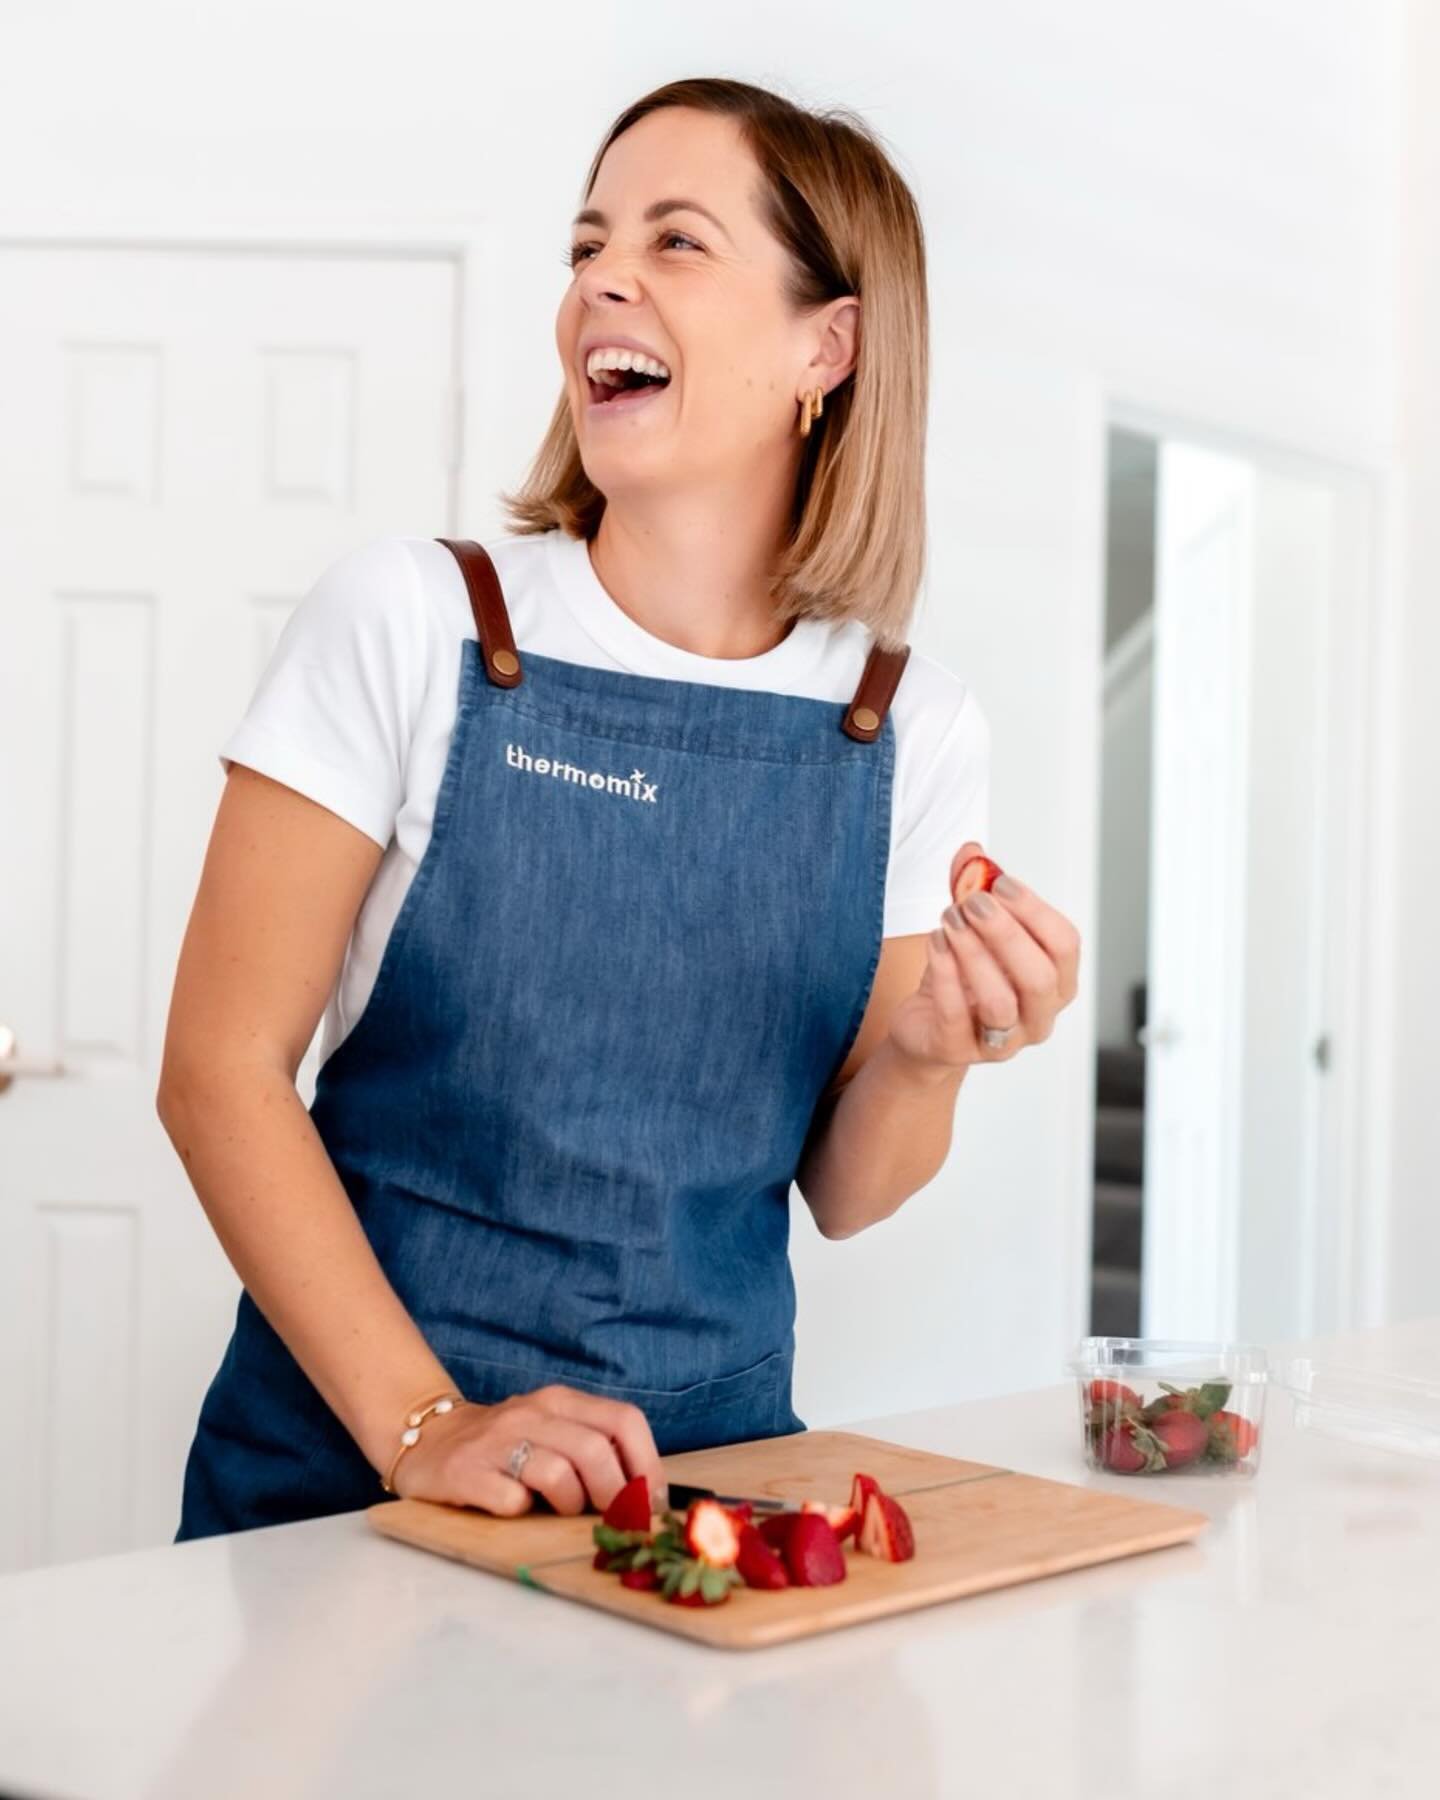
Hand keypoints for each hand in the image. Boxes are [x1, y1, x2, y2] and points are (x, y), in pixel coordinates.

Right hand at [391, 1383, 668, 1517]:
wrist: (430, 1440)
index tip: (654, 1502)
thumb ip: (596, 1448)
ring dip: (569, 1504)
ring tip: (556, 1508)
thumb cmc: (507, 1445)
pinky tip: (514, 1507)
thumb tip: (650, 1494)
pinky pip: (511, 1500)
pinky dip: (522, 1511)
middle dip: (615, 1496)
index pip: (623, 1421)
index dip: (648, 1466)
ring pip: (558, 1475)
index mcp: (560, 1401)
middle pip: (595, 1452)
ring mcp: (497, 1441)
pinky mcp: (466, 1472)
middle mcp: (531, 1413)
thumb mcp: (553, 1431)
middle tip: (612, 1520)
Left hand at [886, 842, 1080, 1073]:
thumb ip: (974, 889)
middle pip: (1038, 977)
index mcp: (1056, 985)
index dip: (1034, 910)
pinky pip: (955, 1014)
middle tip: (973, 902)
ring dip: (973, 953)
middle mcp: (1038, 1018)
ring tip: (950, 920)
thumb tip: (972, 851)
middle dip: (1005, 932)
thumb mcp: (972, 930)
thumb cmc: (963, 977)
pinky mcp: (958, 1051)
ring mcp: (1001, 1043)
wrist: (926, 1027)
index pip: (1064, 946)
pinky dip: (945, 972)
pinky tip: (935, 942)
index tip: (1000, 883)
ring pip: (999, 1001)